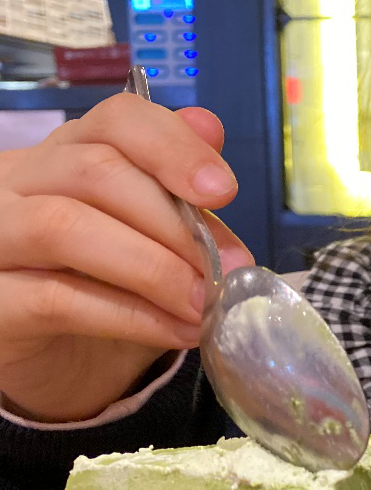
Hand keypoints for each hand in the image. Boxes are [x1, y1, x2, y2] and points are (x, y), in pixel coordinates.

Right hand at [0, 94, 253, 422]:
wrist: (58, 370)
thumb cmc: (108, 296)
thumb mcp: (156, 244)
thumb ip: (179, 193)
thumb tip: (209, 129)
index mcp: (66, 155)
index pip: (116, 119)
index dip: (174, 147)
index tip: (223, 191)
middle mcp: (16, 181)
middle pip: (96, 170)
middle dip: (175, 223)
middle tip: (229, 270)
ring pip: (65, 225)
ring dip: (153, 268)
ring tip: (204, 303)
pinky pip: (56, 298)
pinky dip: (131, 316)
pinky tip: (178, 330)